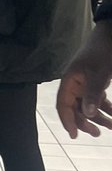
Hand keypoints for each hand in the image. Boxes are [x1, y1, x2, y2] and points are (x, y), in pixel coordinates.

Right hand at [56, 22, 111, 137]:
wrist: (111, 34)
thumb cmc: (103, 52)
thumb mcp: (99, 73)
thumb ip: (93, 93)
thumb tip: (88, 114)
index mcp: (69, 81)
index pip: (63, 105)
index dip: (67, 120)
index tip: (74, 135)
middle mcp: (75, 84)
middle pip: (75, 108)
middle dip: (85, 122)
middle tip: (97, 134)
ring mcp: (85, 84)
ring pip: (88, 106)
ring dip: (99, 117)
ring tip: (111, 127)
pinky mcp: (95, 82)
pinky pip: (98, 100)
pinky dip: (107, 108)